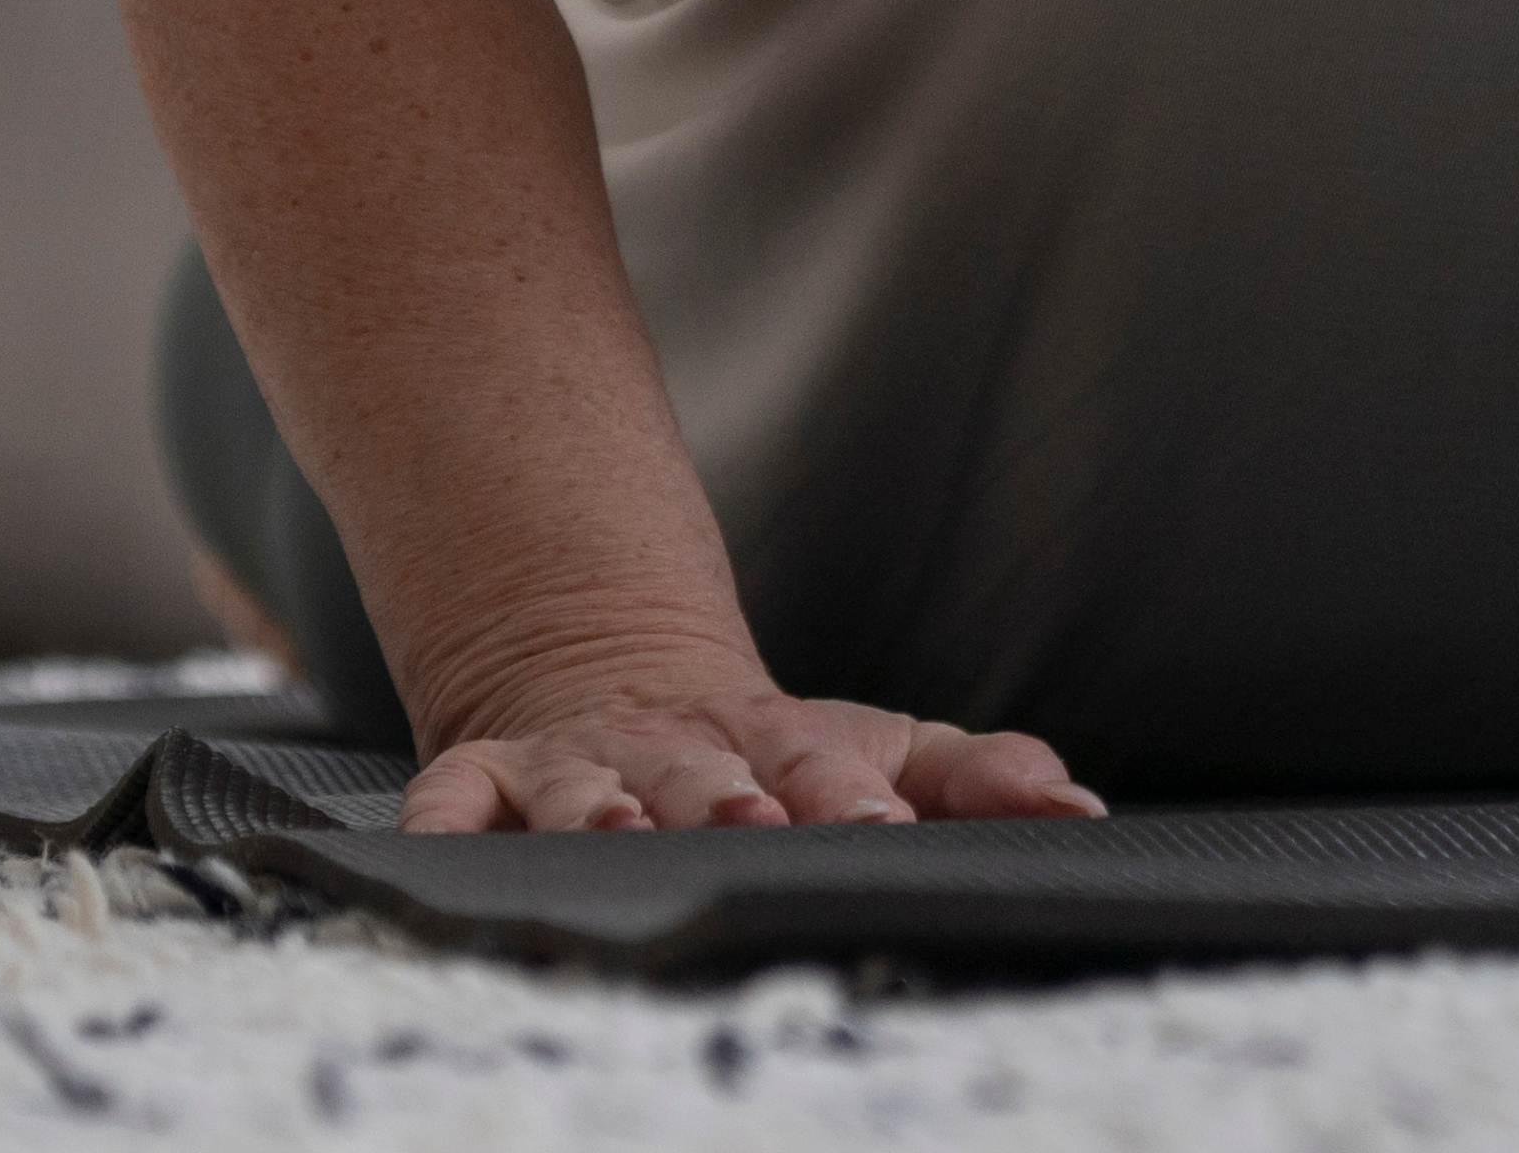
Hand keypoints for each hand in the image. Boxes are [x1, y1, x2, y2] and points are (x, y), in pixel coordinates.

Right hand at [401, 682, 1099, 832]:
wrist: (609, 671)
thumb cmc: (766, 751)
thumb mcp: (878, 750)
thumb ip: (978, 779)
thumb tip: (1083, 811)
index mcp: (773, 745)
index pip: (818, 767)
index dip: (846, 795)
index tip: (881, 823)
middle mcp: (671, 753)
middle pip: (700, 775)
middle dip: (725, 802)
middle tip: (752, 827)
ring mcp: (574, 765)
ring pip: (581, 786)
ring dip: (595, 810)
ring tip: (613, 833)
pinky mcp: (482, 777)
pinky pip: (448, 800)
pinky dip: (437, 821)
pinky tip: (435, 846)